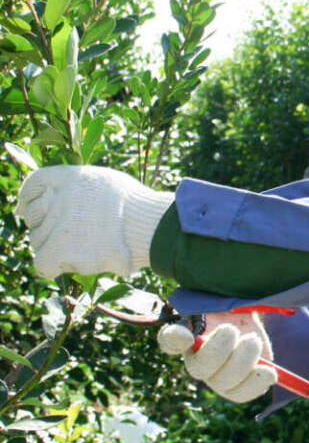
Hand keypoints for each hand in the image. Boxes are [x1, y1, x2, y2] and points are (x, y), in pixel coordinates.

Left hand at [15, 165, 173, 278]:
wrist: (149, 226)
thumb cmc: (137, 207)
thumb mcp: (108, 183)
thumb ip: (81, 189)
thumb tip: (59, 201)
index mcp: (71, 176)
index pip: (34, 184)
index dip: (29, 198)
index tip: (25, 209)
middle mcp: (58, 196)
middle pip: (33, 217)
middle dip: (47, 226)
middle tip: (74, 234)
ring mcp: (56, 224)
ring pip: (38, 241)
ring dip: (55, 247)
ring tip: (86, 246)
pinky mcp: (58, 250)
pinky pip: (42, 264)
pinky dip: (53, 266)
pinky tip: (72, 262)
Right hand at [157, 311, 277, 402]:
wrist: (245, 316)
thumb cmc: (228, 305)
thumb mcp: (219, 296)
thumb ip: (211, 302)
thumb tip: (205, 317)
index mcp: (185, 333)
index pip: (169, 340)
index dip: (176, 339)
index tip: (188, 334)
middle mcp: (197, 360)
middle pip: (201, 368)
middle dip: (219, 350)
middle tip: (233, 330)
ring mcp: (217, 376)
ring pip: (224, 383)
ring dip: (243, 363)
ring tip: (253, 342)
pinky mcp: (239, 383)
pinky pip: (242, 393)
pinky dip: (257, 384)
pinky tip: (270, 373)